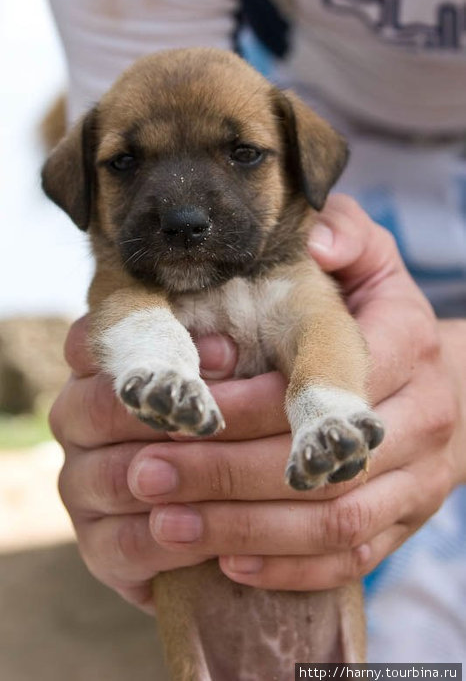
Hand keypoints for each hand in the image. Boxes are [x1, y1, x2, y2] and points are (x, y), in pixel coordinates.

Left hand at [51, 194, 464, 611]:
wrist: (448, 386)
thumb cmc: (387, 321)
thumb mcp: (374, 266)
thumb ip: (346, 236)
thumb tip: (313, 239)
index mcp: (409, 346)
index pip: (327, 383)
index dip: (250, 404)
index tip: (180, 409)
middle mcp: (424, 418)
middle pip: (323, 464)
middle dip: (227, 475)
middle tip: (145, 475)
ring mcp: (420, 481)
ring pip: (334, 524)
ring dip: (246, 532)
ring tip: (168, 525)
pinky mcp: (406, 522)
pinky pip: (350, 560)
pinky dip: (288, 569)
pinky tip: (227, 565)